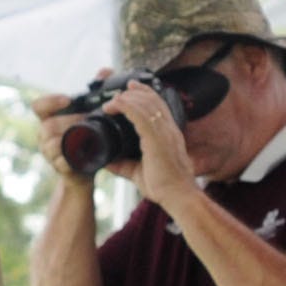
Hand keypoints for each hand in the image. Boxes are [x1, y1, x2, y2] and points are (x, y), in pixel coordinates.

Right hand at [32, 92, 97, 186]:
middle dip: (70, 122)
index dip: (50, 101)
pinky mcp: (58, 167)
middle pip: (48, 125)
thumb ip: (90, 101)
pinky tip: (81, 157)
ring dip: (70, 140)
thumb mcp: (87, 118)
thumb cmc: (86, 139)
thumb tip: (101, 79)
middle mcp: (45, 135)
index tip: (68, 100)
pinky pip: (60, 163)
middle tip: (87, 120)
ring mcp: (50, 152)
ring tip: (87, 137)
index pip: (38, 106)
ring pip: (52, 145)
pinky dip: (70, 160)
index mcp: (49, 120)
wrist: (87, 169)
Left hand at [108, 79, 200, 205]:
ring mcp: (165, 133)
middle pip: (153, 100)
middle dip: (135, 91)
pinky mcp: (157, 139)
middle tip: (119, 91)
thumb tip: (106, 162)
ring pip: (146, 104)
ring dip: (127, 98)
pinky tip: (117, 105)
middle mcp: (168, 130)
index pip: (159, 106)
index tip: (131, 88)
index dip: (146, 93)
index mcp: (168, 134)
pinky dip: (127, 107)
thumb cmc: (164, 187)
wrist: (179, 197)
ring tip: (113, 100)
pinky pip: (141, 116)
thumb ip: (124, 165)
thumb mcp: (139, 173)